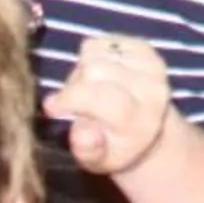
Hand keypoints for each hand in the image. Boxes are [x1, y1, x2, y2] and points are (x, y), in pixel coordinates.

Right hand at [47, 34, 173, 176]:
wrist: (149, 131)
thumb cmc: (115, 148)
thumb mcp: (98, 161)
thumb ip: (88, 150)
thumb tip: (83, 133)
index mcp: (140, 119)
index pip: (101, 98)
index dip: (70, 98)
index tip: (52, 107)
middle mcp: (151, 89)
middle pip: (94, 70)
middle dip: (73, 85)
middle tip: (73, 103)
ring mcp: (151, 65)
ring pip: (96, 52)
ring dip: (82, 68)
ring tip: (87, 89)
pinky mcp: (145, 48)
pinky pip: (103, 41)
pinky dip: (92, 55)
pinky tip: (98, 74)